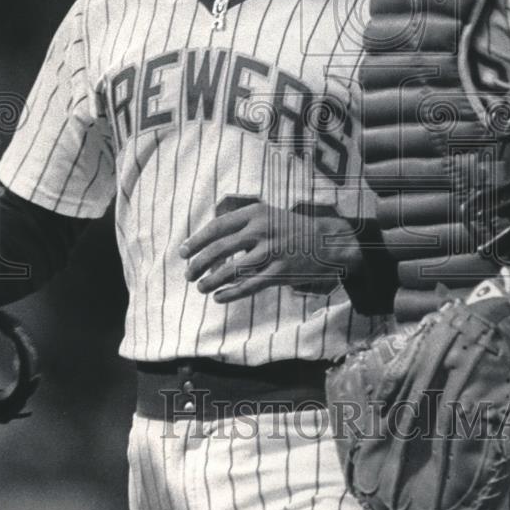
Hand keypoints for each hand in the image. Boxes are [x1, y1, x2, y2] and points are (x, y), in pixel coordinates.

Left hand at [179, 203, 362, 302]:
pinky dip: (230, 293)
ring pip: (232, 270)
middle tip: (188, 274)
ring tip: (201, 287)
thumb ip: (240, 225)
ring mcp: (273, 252)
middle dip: (199, 263)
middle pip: (220, 249)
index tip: (183, 252)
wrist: (327, 242)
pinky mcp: (281, 272)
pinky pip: (249, 286)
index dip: (196, 241)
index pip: (217, 227)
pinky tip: (219, 297)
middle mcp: (263, 230)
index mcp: (256, 212)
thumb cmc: (289, 229)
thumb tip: (205, 242)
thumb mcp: (267, 215)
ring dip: (211, 281)